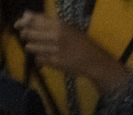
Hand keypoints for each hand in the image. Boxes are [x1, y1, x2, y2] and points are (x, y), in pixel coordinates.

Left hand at [14, 11, 129, 91]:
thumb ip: (47, 21)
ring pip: (30, 47)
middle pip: (27, 33)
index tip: (18, 25)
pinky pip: (38, 59)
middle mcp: (55, 36)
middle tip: (29, 38)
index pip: (32, 20)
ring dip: (32, 47)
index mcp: (59, 25)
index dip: (22, 22)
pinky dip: (40, 58)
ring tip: (40, 48)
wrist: (96, 61)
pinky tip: (48, 58)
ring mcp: (55, 50)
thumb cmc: (82, 43)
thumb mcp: (67, 28)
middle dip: (26, 36)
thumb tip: (26, 15)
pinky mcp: (55, 62)